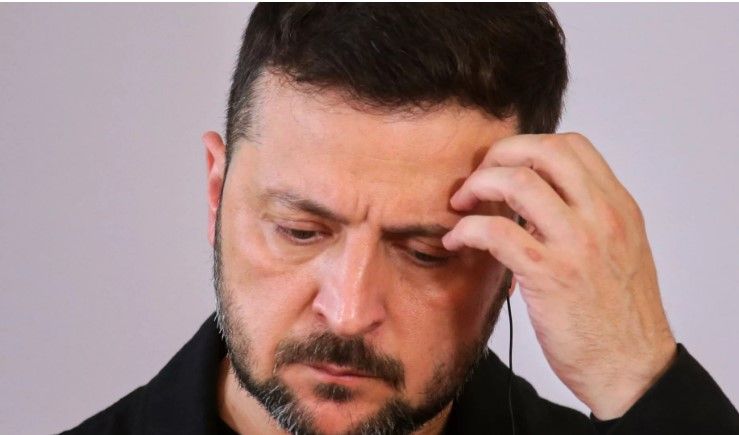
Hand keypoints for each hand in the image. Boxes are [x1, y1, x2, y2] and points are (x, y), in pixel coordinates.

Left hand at [442, 133, 676, 418]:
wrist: (633, 370)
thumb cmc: (620, 318)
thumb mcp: (618, 252)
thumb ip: (587, 219)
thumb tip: (538, 200)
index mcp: (618, 207)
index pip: (571, 145)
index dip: (527, 147)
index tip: (504, 167)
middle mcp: (601, 217)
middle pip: (542, 150)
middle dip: (498, 155)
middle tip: (477, 180)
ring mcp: (577, 244)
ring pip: (517, 182)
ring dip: (477, 186)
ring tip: (462, 205)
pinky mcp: (550, 275)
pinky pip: (496, 232)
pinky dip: (467, 229)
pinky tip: (457, 241)